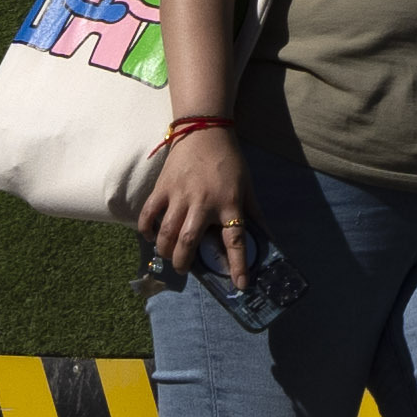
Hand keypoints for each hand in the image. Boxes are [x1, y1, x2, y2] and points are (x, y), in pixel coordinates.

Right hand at [131, 113, 256, 305]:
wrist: (205, 130)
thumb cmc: (229, 161)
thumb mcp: (248, 187)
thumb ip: (255, 214)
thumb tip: (269, 239)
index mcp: (228, 203)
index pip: (235, 240)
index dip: (238, 265)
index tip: (240, 285)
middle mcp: (203, 203)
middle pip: (189, 242)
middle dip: (184, 262)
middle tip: (185, 269)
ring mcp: (179, 195)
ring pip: (167, 232)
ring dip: (165, 251)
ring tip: (169, 256)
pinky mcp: (162, 188)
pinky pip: (148, 214)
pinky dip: (147, 229)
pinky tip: (151, 237)